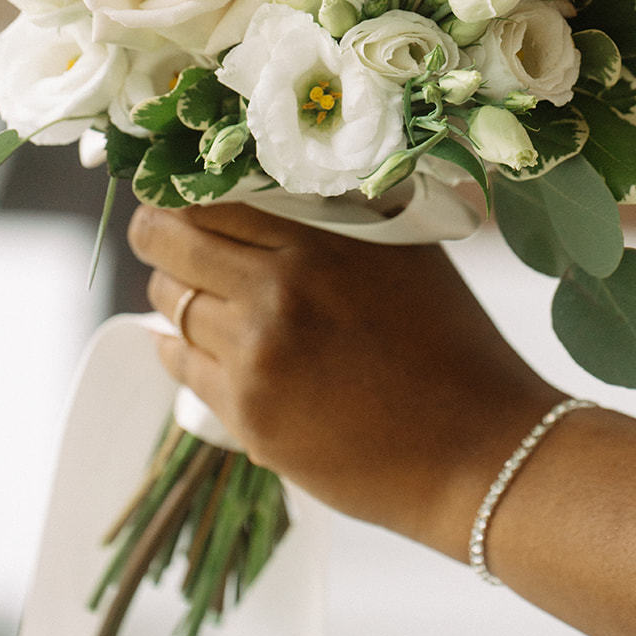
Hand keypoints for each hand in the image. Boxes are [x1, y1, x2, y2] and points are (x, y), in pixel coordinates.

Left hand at [128, 202, 561, 558]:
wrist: (479, 450)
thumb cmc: (451, 345)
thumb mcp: (405, 252)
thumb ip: (337, 216)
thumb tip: (269, 185)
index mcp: (322, 240)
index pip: (210, 195)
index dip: (182, 193)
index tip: (178, 197)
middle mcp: (279, 289)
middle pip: (169, 242)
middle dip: (157, 235)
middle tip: (163, 237)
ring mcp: (257, 357)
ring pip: (168, 305)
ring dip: (174, 295)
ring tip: (200, 298)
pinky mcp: (248, 416)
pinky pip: (180, 366)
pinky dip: (183, 350)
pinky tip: (212, 349)